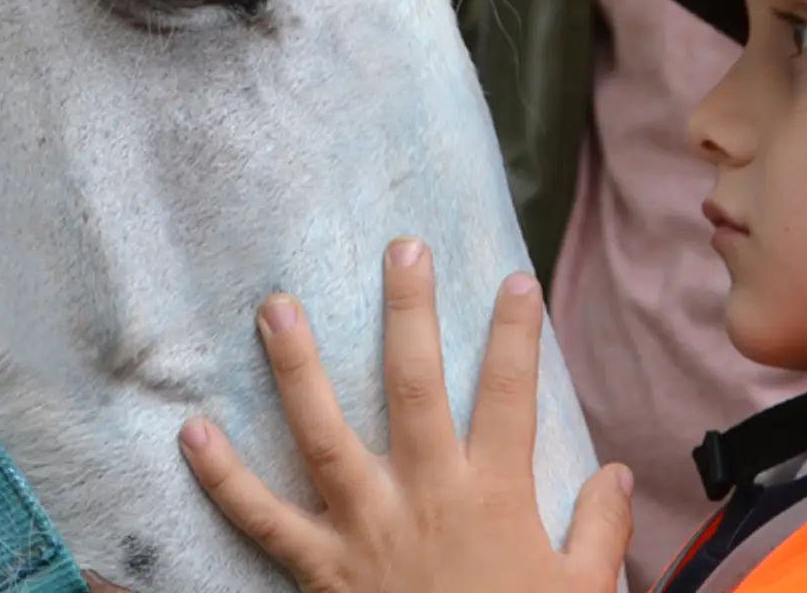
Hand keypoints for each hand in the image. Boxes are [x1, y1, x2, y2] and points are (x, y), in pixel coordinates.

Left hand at [177, 237, 633, 592]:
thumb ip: (599, 531)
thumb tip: (613, 476)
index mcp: (494, 497)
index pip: (512, 395)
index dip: (516, 334)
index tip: (514, 280)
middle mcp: (426, 497)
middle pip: (414, 387)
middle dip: (408, 312)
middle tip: (400, 246)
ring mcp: (366, 529)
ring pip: (325, 435)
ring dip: (297, 369)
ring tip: (276, 306)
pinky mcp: (321, 569)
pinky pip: (262, 521)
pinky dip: (224, 480)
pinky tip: (192, 434)